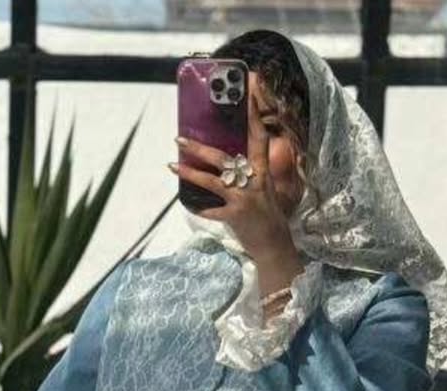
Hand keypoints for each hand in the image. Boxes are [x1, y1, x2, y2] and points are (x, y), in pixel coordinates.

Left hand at [169, 83, 301, 271]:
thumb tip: (230, 160)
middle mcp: (253, 182)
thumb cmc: (268, 215)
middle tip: (179, 138)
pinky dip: (199, 208)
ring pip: (212, 181)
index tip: (248, 89)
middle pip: (224, 158)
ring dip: (190, 172)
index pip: (258, 136)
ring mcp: (243, 200)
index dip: (254, 113)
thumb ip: (251, 173)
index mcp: (262, 171)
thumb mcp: (265, 189)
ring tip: (172, 164)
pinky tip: (187, 203)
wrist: (274, 245)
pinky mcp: (234, 217)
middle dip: (200, 148)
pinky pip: (211, 211)